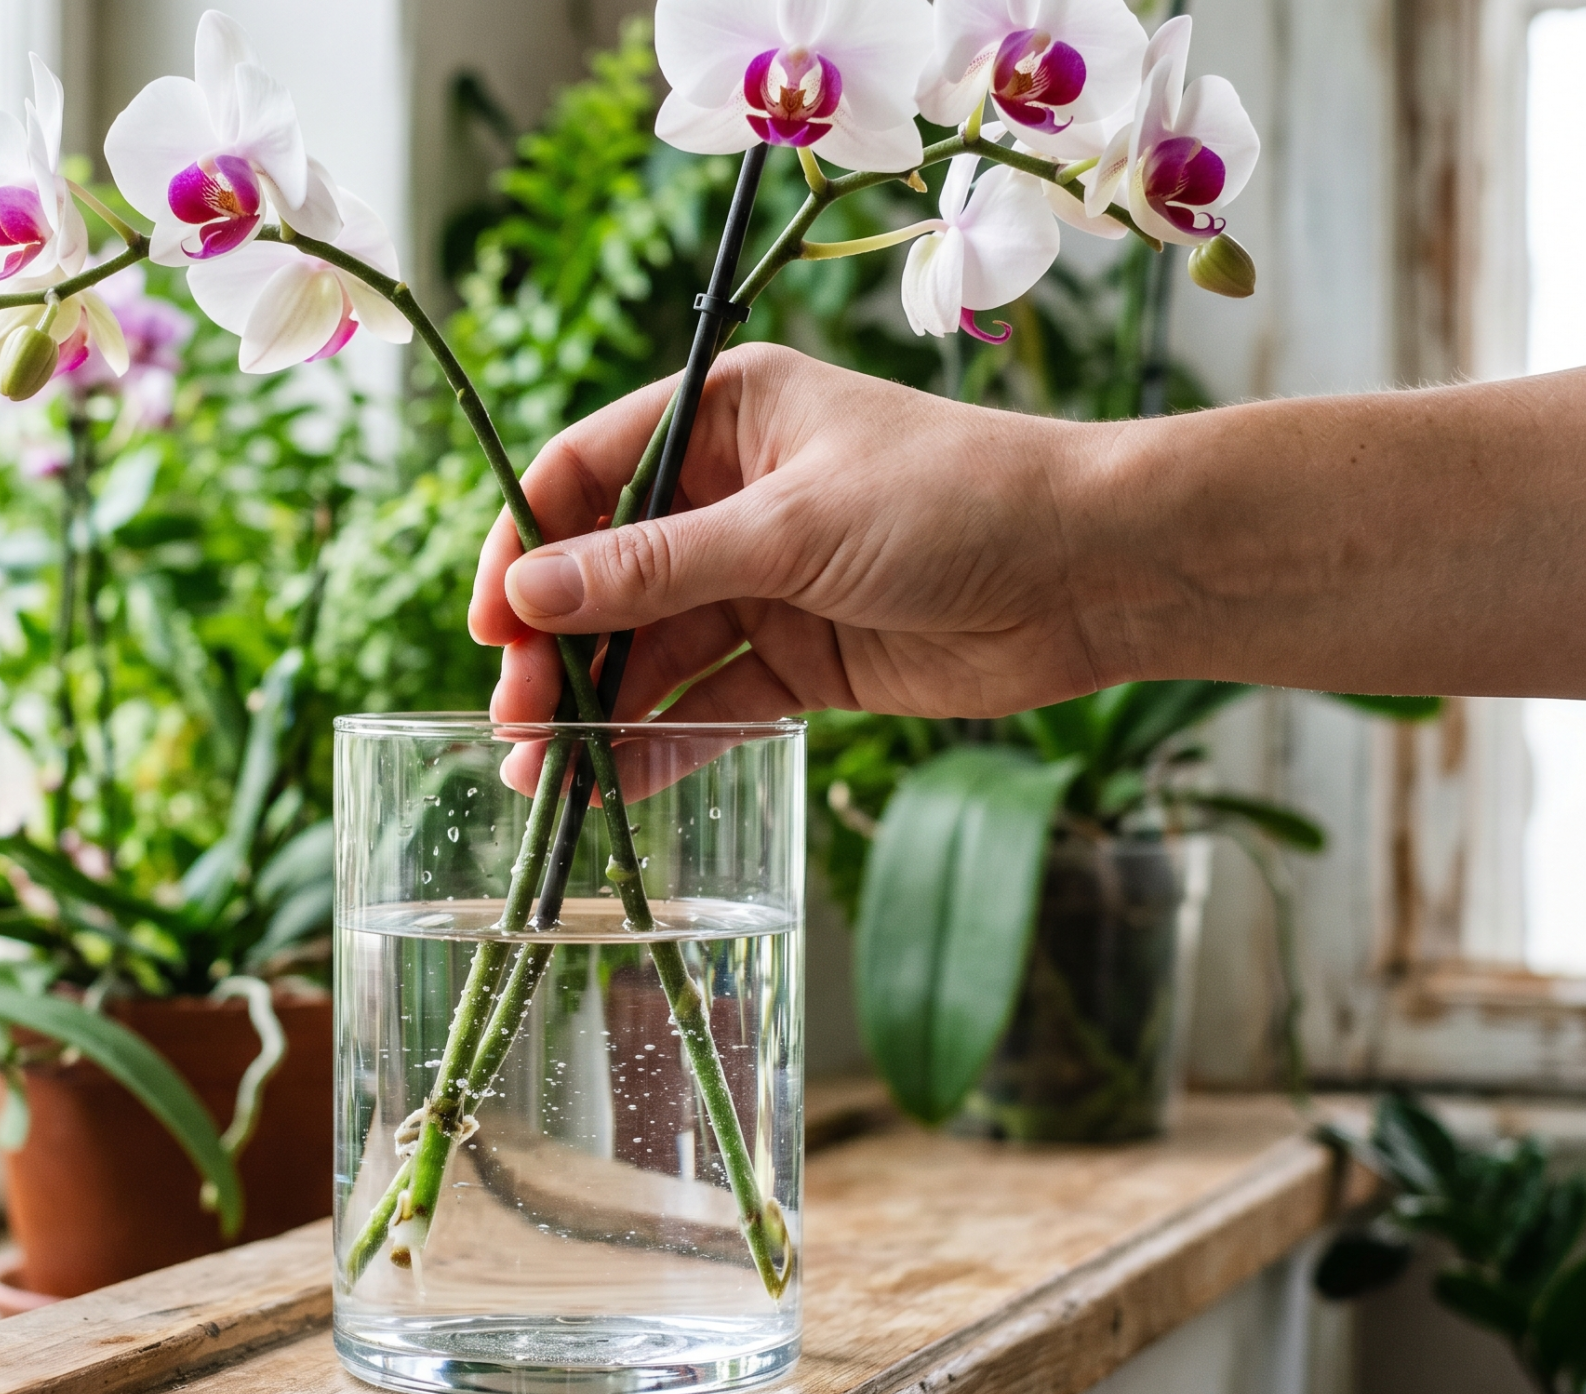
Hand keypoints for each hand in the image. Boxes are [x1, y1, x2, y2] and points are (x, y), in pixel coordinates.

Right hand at [471, 344, 1119, 724]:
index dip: (526, 546)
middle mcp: (732, 491)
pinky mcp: (801, 657)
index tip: (490, 626)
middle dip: (557, 649)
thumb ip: (656, 569)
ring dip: (598, 709)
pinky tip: (611, 787)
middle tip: (517, 724)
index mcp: (724, 414)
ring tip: (543, 779)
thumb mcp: (791, 529)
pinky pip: (708, 700)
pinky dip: (661, 743)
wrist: (1095, 574)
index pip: (585, 472)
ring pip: (651, 648)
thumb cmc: (955, 502)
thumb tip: (527, 596)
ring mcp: (765, 579)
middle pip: (607, 573)